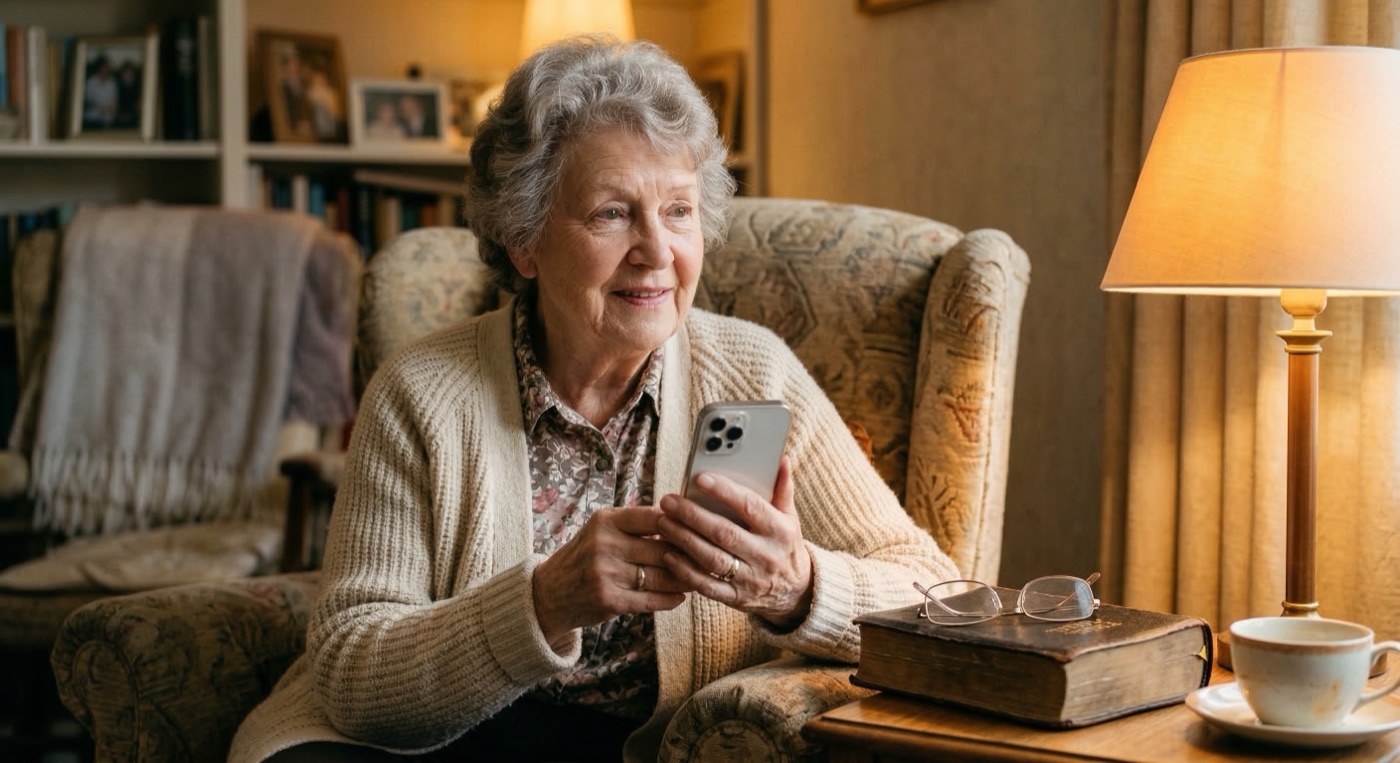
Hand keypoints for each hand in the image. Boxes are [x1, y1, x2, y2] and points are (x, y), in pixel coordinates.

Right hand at [531, 506, 689, 648]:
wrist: (549, 593)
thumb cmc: (584, 557)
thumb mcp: (601, 530)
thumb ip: (635, 524)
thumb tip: (682, 519)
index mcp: (605, 521)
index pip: (655, 516)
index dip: (681, 523)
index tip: (700, 528)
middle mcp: (605, 544)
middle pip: (662, 548)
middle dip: (689, 554)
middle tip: (710, 556)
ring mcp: (607, 574)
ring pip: (661, 576)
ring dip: (685, 579)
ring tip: (699, 577)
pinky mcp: (610, 600)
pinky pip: (652, 599)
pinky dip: (671, 598)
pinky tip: (680, 595)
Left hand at [657, 458, 812, 628]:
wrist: (796, 592)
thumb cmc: (785, 545)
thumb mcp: (790, 518)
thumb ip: (783, 489)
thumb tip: (781, 459)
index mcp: (780, 530)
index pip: (750, 506)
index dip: (724, 492)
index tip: (699, 478)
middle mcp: (766, 555)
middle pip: (724, 533)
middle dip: (693, 515)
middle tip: (669, 501)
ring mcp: (751, 578)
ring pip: (712, 559)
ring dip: (684, 540)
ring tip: (663, 523)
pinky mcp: (736, 597)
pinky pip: (707, 585)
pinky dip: (686, 571)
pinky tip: (668, 555)